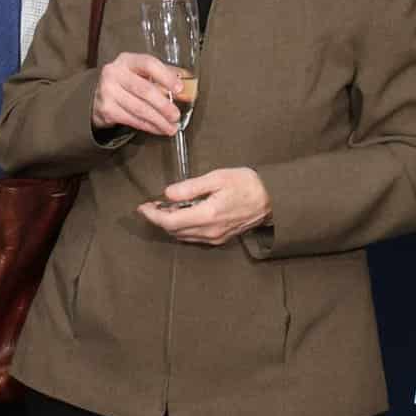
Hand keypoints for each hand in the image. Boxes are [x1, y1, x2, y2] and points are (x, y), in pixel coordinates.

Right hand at [92, 52, 184, 137]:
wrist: (99, 94)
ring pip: (139, 109)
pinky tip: (158, 129)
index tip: (179, 88)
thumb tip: (189, 84)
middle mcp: (115, 73)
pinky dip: (149, 126)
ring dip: (158, 120)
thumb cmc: (128, 81)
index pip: (148, 64)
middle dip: (163, 105)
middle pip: (144, 90)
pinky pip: (132, 120)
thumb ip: (165, 74)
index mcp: (127, 60)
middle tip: (176, 115)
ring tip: (171, 127)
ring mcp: (108, 92)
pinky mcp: (107, 109)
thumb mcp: (142, 71)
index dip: (166, 76)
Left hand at [137, 167, 272, 245]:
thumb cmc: (246, 183)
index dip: (153, 215)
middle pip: (174, 231)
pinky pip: (194, 237)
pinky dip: (183, 228)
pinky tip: (183, 215)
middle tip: (152, 205)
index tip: (143, 207)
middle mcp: (209, 231)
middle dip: (159, 219)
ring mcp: (215, 237)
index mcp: (207, 215)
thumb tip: (168, 193)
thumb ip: (190, 187)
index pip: (170, 221)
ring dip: (170, 224)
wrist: (272, 198)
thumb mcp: (217, 177)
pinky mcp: (220, 238)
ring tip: (164, 208)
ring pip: (183, 236)